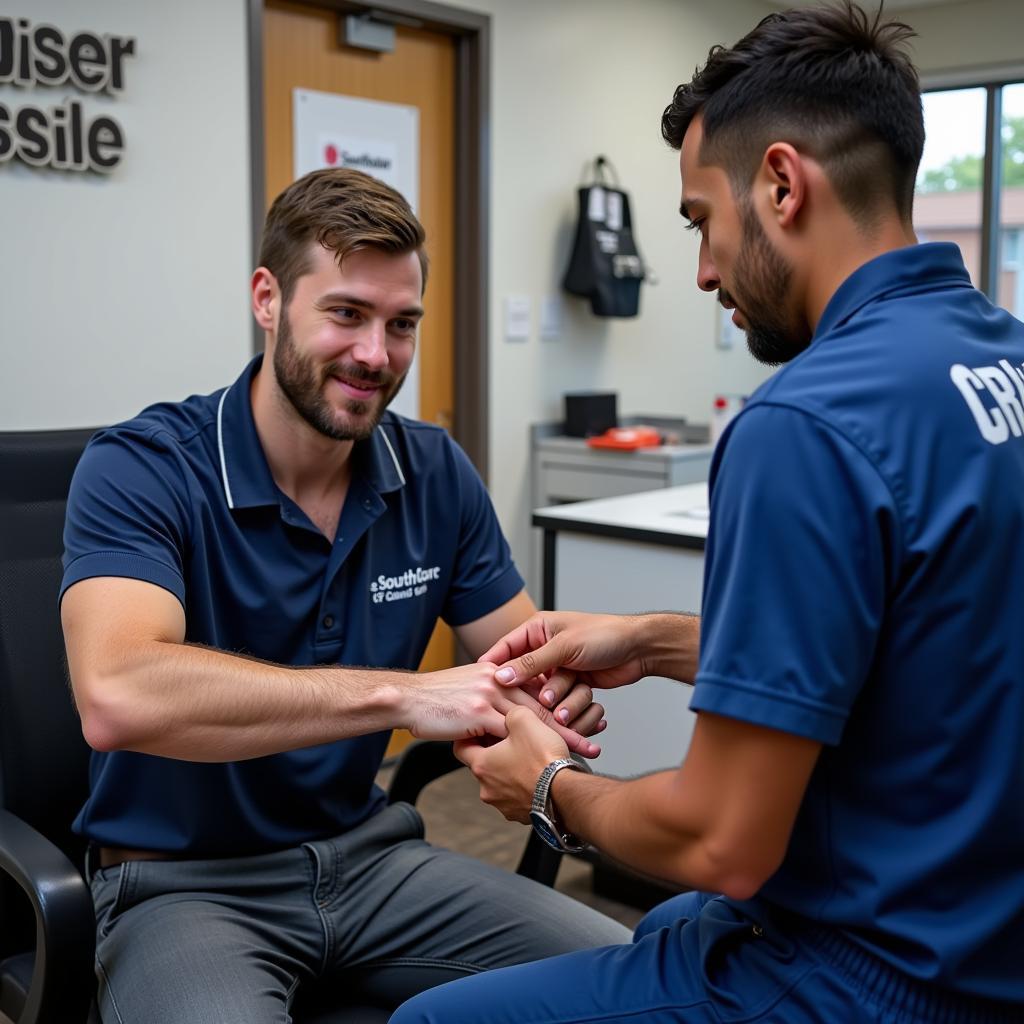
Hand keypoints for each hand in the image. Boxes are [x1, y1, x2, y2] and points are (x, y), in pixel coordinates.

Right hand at [401, 662, 600, 756]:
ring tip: (585, 751)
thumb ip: (494, 697)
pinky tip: (548, 758)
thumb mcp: (470, 690)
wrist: (407, 698)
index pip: (540, 685)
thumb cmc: (435, 698)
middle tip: (597, 736)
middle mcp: (500, 677)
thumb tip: (512, 715)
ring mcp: (492, 693)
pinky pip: (515, 729)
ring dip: (564, 735)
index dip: (565, 700)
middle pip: (545, 700)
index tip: (587, 716)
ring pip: (537, 715)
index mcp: (500, 670)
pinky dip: (535, 745)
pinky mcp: (481, 711)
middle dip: (574, 719)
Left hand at [454, 706, 568, 823]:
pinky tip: (539, 775)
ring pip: (501, 782)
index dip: (469, 735)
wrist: (567, 792)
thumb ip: (510, 712)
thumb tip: (509, 714)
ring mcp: (504, 805)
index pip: (460, 749)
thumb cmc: (544, 759)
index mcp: (482, 766)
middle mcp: (488, 789)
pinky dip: (525, 786)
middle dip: (495, 753)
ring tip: (530, 758)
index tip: (480, 729)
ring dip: (511, 771)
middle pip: (483, 766)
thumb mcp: (524, 719)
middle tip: (512, 741)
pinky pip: (518, 796)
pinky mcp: (522, 815)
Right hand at [478, 611, 648, 691]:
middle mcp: (544, 648)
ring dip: (558, 696)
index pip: (505, 647)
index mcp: (537, 629)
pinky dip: (570, 701)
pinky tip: (582, 696)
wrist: (637, 649)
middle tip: (536, 698)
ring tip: (570, 693)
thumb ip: (532, 662)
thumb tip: (502, 675)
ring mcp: (557, 667)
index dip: (493, 665)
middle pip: (523, 675)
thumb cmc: (604, 635)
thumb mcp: (564, 646)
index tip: (482, 683)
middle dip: (532, 688)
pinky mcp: (570, 682)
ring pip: (543, 691)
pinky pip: (560, 698)